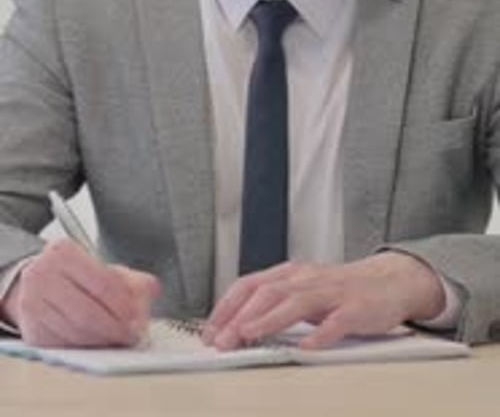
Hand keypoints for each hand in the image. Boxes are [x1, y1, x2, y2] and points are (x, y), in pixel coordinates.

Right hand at [2, 239, 160, 347]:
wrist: (34, 282)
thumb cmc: (73, 275)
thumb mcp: (100, 266)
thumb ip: (130, 277)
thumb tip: (153, 289)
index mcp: (62, 252)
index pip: (101, 282)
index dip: (123, 304)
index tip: (139, 317)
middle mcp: (42, 276)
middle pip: (87, 311)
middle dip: (115, 327)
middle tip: (134, 335)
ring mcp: (32, 304)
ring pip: (75, 332)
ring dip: (103, 341)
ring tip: (121, 340)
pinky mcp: (31, 331)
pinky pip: (64, 346)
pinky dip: (86, 349)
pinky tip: (101, 346)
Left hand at [202, 252, 444, 349]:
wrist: (389, 281)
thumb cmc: (341, 291)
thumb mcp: (303, 292)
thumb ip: (274, 305)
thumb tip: (236, 328)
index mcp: (291, 274)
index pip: (250, 285)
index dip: (227, 306)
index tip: (209, 331)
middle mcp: (308, 279)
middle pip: (268, 292)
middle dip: (241, 316)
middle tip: (222, 340)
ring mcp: (332, 292)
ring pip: (297, 302)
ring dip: (270, 319)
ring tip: (250, 335)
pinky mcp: (357, 308)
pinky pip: (337, 321)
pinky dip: (320, 333)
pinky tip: (307, 346)